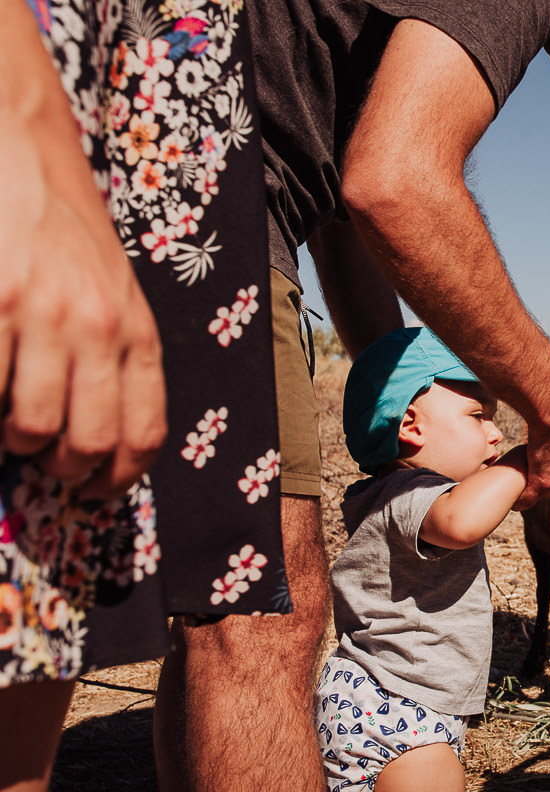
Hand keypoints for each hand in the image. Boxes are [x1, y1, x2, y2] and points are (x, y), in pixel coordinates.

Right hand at [1, 3, 166, 496]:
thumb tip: (97, 433)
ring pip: (28, 426)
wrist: (17, 147)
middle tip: (42, 462)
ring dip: (12, 438)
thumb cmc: (63, 228)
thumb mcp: (110, 291)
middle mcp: (96, 328)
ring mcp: (39, 316)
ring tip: (6, 420)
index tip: (97, 492)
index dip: (119, 476)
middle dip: (61, 468)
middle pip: (85, 443)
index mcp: (136, 329)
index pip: (144, 431)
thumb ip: (111, 354)